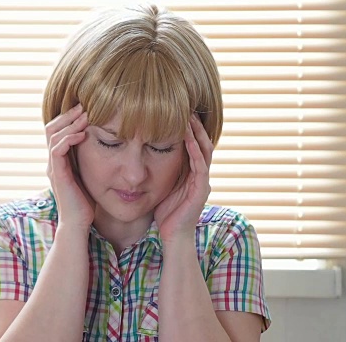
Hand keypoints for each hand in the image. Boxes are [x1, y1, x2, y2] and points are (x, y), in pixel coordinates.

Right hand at [45, 104, 94, 231]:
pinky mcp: (58, 174)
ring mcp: (53, 167)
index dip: (69, 117)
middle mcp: (53, 161)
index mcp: (59, 160)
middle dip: (68, 114)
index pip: (57, 130)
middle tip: (84, 105)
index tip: (86, 107)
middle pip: (51, 127)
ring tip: (85, 115)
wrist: (78, 224)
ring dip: (69, 123)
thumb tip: (107, 144)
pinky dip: (68, 138)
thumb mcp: (90, 175)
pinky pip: (57, 150)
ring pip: (53, 135)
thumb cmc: (87, 202)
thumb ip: (92, 160)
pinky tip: (82, 133)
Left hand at [154, 113, 213, 246]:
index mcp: (191, 173)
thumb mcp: (160, 186)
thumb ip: (158, 171)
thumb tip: (142, 153)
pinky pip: (200, 166)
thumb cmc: (165, 214)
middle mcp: (200, 175)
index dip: (188, 129)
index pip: (193, 145)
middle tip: (187, 107)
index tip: (179, 111)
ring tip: (190, 117)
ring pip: (203, 151)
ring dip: (197, 133)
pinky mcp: (201, 190)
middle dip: (195, 126)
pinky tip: (188, 138)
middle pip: (201, 143)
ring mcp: (202, 182)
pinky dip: (194, 150)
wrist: (173, 237)